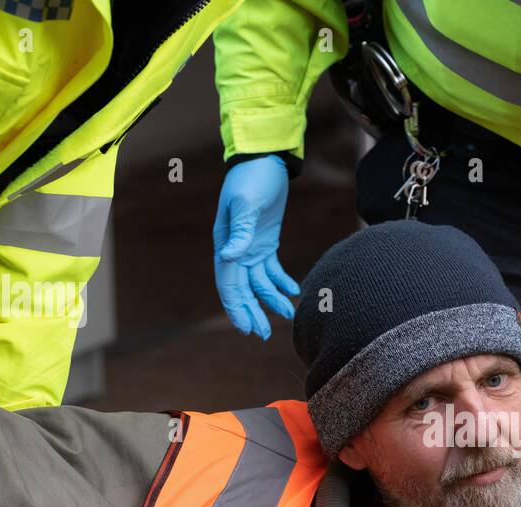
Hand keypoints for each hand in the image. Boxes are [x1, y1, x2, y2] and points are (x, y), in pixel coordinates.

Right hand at [212, 155, 300, 338]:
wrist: (265, 159)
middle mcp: (235, 249)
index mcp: (225, 243)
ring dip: (271, 299)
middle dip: (252, 311)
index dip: (237, 307)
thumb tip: (229, 258)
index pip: (229, 283)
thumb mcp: (246, 204)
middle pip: (243, 288)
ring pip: (259, 282)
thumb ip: (241, 233)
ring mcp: (251, 246)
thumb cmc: (251, 179)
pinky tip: (294, 292)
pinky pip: (272, 269)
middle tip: (263, 334)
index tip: (246, 328)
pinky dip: (282, 281)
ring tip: (288, 314)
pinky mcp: (266, 242)